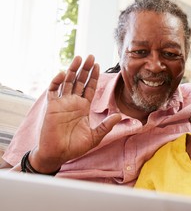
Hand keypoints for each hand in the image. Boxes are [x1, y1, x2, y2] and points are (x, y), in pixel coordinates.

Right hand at [30, 55, 121, 172]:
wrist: (58, 154)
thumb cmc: (75, 147)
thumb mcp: (95, 136)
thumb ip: (106, 125)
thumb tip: (119, 116)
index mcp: (83, 107)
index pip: (89, 87)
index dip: (93, 76)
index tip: (97, 64)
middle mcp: (73, 102)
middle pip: (79, 81)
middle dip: (85, 69)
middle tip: (90, 56)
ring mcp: (62, 103)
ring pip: (67, 82)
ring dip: (72, 70)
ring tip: (78, 58)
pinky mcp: (51, 107)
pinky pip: (53, 91)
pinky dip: (57, 82)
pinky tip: (63, 74)